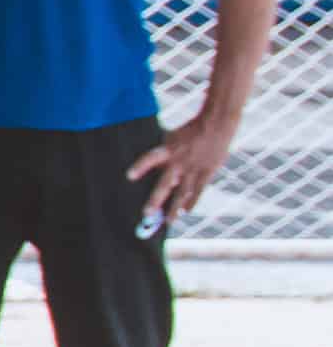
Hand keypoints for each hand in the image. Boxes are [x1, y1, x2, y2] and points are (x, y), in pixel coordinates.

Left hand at [133, 111, 237, 225]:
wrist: (216, 125)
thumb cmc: (190, 132)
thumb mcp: (171, 139)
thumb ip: (163, 155)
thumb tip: (154, 170)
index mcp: (167, 150)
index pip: (150, 158)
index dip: (141, 167)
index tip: (129, 176)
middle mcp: (179, 162)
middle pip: (165, 184)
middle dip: (155, 200)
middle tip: (146, 214)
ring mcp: (193, 169)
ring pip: (182, 192)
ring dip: (175, 208)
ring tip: (169, 221)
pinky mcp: (207, 172)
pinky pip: (199, 190)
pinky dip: (192, 202)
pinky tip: (186, 212)